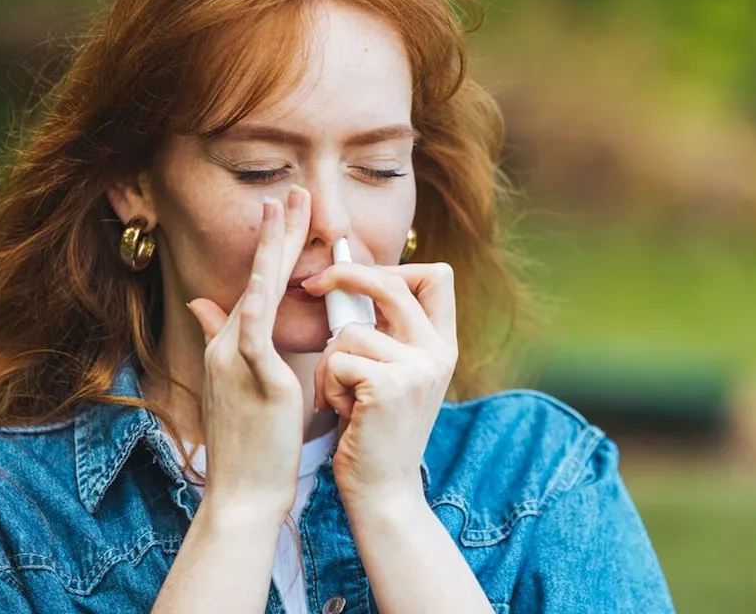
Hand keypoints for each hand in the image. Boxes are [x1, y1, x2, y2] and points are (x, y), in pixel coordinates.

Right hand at [184, 185, 311, 512]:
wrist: (242, 493)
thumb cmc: (249, 445)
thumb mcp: (234, 385)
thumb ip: (221, 342)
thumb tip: (203, 305)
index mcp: (230, 345)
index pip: (257, 284)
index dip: (274, 246)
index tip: (289, 210)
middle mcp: (228, 345)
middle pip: (256, 277)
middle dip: (275, 232)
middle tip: (292, 190)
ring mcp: (235, 362)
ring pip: (255, 294)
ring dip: (271, 250)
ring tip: (284, 210)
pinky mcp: (252, 383)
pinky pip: (253, 338)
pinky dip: (258, 307)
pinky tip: (268, 280)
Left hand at [300, 262, 457, 508]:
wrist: (383, 489)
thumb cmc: (375, 429)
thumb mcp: (394, 373)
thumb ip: (389, 331)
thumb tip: (352, 276)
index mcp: (442, 345)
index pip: (436, 276)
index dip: (396, 266)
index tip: (358, 274)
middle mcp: (437, 352)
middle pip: (391, 282)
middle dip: (345, 275)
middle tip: (313, 285)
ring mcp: (417, 368)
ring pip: (349, 331)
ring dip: (329, 363)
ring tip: (341, 396)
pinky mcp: (388, 385)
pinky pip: (337, 359)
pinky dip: (327, 385)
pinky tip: (341, 412)